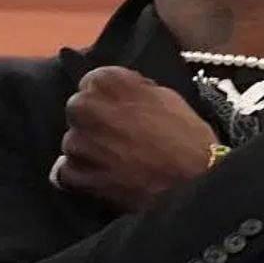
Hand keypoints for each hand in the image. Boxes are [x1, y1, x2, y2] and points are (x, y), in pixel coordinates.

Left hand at [54, 66, 216, 211]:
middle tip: (117, 137)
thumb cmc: (187, 137)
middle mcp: (87, 106)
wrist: (196, 180)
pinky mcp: (79, 175)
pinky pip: (66, 172)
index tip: (120, 110)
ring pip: (73, 142)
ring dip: (88, 150)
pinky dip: (81, 176)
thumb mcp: (166, 97)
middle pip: (77, 110)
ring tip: (116, 161)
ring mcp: (79, 142)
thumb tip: (121, 95)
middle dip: (93, 122)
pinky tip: (102, 178)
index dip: (108, 98)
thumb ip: (134, 90)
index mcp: (108, 81)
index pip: (92, 82)